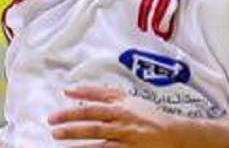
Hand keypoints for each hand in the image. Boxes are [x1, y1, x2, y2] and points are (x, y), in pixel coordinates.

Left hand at [49, 85, 172, 143]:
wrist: (176, 136)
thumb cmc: (151, 118)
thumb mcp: (133, 101)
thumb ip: (110, 95)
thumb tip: (80, 90)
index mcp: (124, 105)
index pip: (100, 97)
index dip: (82, 93)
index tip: (65, 92)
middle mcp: (124, 120)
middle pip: (93, 118)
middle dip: (71, 118)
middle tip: (52, 120)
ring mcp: (126, 138)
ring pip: (98, 138)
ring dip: (76, 138)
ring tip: (58, 137)